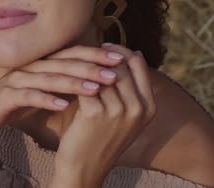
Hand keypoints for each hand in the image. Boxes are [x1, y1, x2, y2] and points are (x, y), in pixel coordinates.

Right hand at [0, 45, 125, 138]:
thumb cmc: (17, 102)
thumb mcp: (45, 91)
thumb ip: (65, 83)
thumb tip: (97, 80)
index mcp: (41, 63)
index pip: (73, 54)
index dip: (96, 54)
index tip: (121, 60)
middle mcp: (30, 67)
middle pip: (63, 63)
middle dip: (90, 66)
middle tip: (114, 73)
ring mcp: (17, 79)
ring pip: (48, 78)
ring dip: (72, 82)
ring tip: (95, 88)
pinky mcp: (5, 96)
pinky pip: (28, 96)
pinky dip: (46, 100)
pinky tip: (63, 105)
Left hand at [52, 44, 156, 186]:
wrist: (84, 169)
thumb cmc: (99, 138)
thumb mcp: (123, 115)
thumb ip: (126, 89)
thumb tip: (126, 53)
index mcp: (149, 107)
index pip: (139, 64)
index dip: (121, 51)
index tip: (104, 46)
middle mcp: (138, 108)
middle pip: (121, 65)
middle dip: (102, 53)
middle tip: (84, 49)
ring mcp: (119, 111)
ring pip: (102, 72)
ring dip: (86, 63)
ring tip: (73, 57)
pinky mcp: (96, 113)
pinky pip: (85, 84)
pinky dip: (74, 76)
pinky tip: (64, 72)